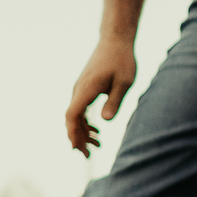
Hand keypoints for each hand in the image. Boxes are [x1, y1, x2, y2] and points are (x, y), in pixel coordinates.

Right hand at [65, 37, 136, 156]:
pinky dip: (85, 122)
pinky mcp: (85, 88)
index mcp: (86, 89)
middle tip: (89, 155)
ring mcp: (80, 88)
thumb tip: (105, 121)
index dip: (74, 133)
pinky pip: (80, 108)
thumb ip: (114, 101)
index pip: (72, 115)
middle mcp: (79, 89)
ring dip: (83, 131)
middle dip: (78, 138)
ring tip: (97, 146)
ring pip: (75, 115)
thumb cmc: (122, 60)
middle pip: (72, 119)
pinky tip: (95, 130)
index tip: (79, 148)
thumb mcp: (124, 82)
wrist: (115, 41)